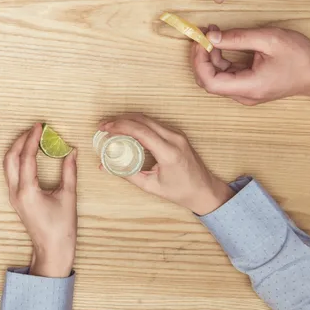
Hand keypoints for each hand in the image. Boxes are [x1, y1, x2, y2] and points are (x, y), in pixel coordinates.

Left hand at [3, 123, 77, 277]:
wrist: (52, 250)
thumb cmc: (62, 228)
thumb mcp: (69, 197)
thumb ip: (69, 172)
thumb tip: (72, 151)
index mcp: (28, 192)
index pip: (26, 158)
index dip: (32, 139)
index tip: (40, 127)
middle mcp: (16, 192)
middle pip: (10, 158)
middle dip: (20, 140)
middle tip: (34, 129)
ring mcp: (13, 196)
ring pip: (8, 165)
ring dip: (17, 148)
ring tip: (32, 137)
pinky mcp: (16, 198)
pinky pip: (12, 173)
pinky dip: (18, 159)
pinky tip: (30, 153)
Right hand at [100, 114, 233, 215]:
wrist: (205, 190)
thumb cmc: (180, 191)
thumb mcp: (151, 186)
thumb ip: (127, 174)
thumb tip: (105, 166)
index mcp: (168, 152)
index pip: (140, 131)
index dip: (120, 126)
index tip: (104, 128)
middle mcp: (174, 139)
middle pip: (142, 120)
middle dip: (120, 120)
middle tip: (103, 126)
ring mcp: (177, 134)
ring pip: (148, 119)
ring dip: (128, 119)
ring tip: (111, 126)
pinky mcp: (177, 134)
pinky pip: (154, 123)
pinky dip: (137, 123)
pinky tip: (126, 129)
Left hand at [190, 26, 309, 107]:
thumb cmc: (301, 57)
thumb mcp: (269, 39)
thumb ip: (237, 38)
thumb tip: (210, 37)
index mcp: (249, 86)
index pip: (209, 82)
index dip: (199, 61)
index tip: (200, 40)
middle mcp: (245, 94)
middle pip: (209, 80)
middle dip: (201, 56)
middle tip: (203, 33)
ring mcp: (246, 92)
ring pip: (216, 77)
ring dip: (210, 55)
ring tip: (213, 32)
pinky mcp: (249, 86)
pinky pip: (227, 74)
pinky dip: (220, 58)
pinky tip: (222, 41)